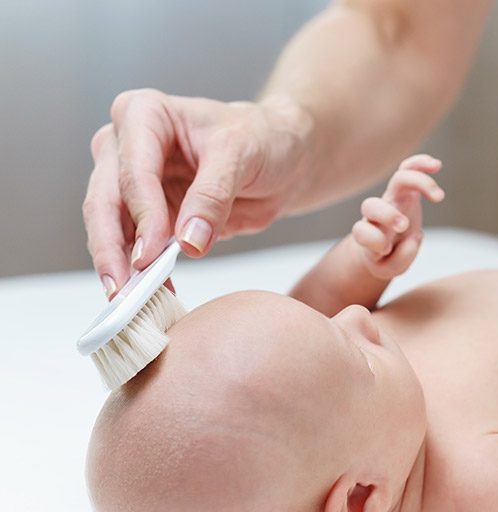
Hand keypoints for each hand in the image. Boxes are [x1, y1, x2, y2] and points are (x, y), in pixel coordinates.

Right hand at [83, 89, 312, 297]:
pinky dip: (141, 272)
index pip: (134, 171)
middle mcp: (125, 144)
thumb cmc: (262, 139)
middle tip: (124, 289)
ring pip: (110, 227)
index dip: (143, 216)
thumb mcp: (243, 156)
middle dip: (113, 248)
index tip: (151, 255)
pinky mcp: (144, 213)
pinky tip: (150, 294)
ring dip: (120, 266)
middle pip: (106, 201)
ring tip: (131, 301)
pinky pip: (132, 246)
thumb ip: (213, 196)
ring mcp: (130, 180)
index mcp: (144, 114)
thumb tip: (188, 242)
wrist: (282, 159)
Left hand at [351, 154, 444, 279]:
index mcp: (368, 237)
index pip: (361, 232)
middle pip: (371, 205)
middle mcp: (376, 216)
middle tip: (404, 226)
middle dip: (388, 214)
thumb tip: (416, 235)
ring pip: (398, 180)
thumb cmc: (385, 258)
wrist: (383, 245)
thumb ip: (400, 259)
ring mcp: (391, 200)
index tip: (386, 248)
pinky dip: (420, 163)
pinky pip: (407, 169)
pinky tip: (436, 165)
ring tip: (439, 196)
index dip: (373, 239)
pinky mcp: (404, 191)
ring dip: (417, 183)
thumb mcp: (389, 269)